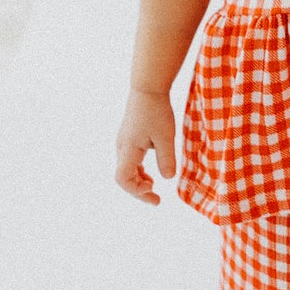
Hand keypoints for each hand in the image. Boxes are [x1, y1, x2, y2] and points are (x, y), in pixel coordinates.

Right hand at [116, 89, 176, 204]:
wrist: (148, 88)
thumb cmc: (156, 111)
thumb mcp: (165, 137)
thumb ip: (166, 159)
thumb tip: (167, 178)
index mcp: (128, 150)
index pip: (123, 180)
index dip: (136, 191)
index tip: (154, 193)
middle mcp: (122, 148)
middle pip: (124, 178)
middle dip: (139, 191)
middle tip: (157, 200)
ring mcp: (124, 143)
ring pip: (127, 170)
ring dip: (139, 181)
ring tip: (153, 188)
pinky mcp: (129, 138)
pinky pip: (131, 161)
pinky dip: (139, 171)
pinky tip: (151, 174)